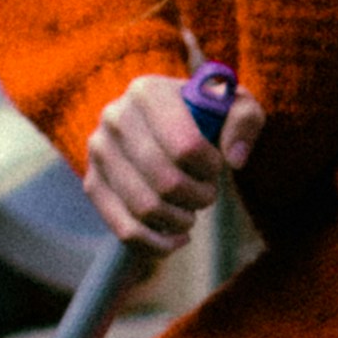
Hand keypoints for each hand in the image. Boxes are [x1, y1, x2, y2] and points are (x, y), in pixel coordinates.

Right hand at [82, 72, 267, 250]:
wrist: (160, 123)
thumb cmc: (204, 116)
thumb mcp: (234, 105)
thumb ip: (245, 119)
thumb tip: (234, 159)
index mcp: (147, 92)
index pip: (185, 146)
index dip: (210, 168)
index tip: (216, 167)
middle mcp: (115, 118)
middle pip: (166, 181)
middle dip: (199, 197)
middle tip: (208, 193)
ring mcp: (98, 152)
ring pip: (145, 209)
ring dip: (181, 220)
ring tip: (192, 211)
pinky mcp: (92, 183)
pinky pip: (124, 230)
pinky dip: (157, 245)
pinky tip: (178, 239)